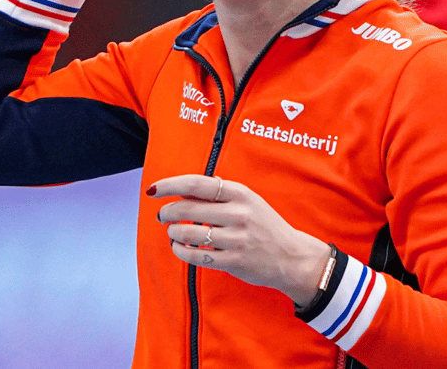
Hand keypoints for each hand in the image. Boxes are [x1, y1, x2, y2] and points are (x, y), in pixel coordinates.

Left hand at [149, 175, 331, 305]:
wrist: (292, 257)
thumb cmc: (266, 226)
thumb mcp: (249, 201)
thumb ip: (220, 193)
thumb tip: (185, 188)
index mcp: (241, 193)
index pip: (196, 184)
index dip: (170, 185)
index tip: (154, 189)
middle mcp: (238, 214)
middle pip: (187, 208)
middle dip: (167, 212)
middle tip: (162, 215)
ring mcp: (236, 239)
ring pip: (188, 233)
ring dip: (173, 232)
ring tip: (173, 232)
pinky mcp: (233, 261)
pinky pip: (195, 256)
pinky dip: (180, 251)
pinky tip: (179, 247)